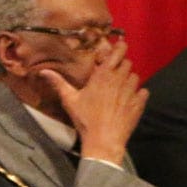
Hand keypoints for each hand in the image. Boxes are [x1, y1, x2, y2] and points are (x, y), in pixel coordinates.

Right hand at [39, 40, 146, 165]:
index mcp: (104, 76)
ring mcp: (132, 91)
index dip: (120, 47)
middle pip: (127, 63)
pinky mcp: (139, 103)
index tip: (119, 46)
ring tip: (119, 87)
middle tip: (112, 73)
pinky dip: (138, 93)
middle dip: (121, 65)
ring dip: (128, 79)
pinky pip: (143, 91)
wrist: (104, 139)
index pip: (118, 53)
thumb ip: (58, 83)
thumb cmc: (85, 118)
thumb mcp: (69, 100)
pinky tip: (128, 99)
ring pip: (135, 76)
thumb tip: (43, 71)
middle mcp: (120, 80)